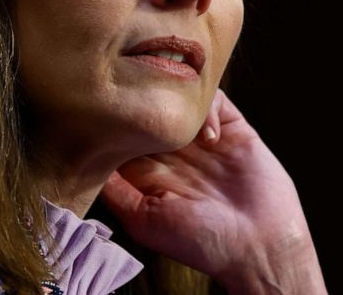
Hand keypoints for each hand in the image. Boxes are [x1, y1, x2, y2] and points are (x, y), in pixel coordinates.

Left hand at [98, 88, 326, 293]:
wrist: (258, 244)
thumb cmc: (200, 242)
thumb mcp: (143, 220)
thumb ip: (115, 190)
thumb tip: (84, 160)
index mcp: (149, 170)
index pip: (123, 134)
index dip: (115, 121)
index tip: (107, 113)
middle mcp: (174, 150)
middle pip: (150, 110)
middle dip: (143, 102)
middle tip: (139, 101)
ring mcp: (202, 136)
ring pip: (180, 98)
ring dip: (176, 101)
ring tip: (177, 121)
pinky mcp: (232, 127)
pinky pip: (215, 99)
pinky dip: (208, 107)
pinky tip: (209, 137)